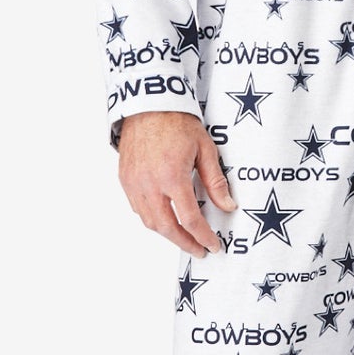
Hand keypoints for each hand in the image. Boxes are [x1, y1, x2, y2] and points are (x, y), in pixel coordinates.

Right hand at [116, 111, 235, 257]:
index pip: (189, 220)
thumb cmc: (178, 122)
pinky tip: (165, 219)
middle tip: (199, 250)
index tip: (213, 245)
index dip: (203, 237)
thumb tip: (228, 206)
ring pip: (149, 221)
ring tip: (184, 238)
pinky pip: (137, 208)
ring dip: (167, 234)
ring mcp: (134, 183)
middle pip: (167, 228)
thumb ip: (215, 181)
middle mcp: (149, 184)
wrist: (149, 104)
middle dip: (185, 243)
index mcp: (172, 177)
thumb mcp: (205, 149)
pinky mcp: (125, 179)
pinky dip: (152, 219)